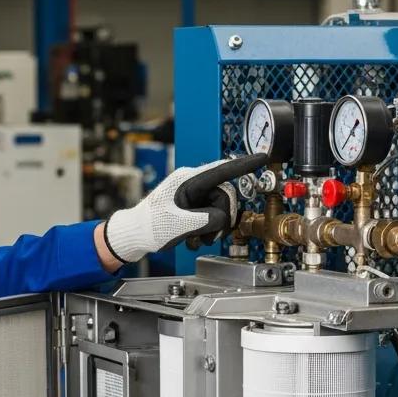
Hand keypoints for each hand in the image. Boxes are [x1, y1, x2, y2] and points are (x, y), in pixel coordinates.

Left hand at [103, 154, 268, 263]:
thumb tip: (223, 218)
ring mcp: (192, 194)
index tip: (263, 157)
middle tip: (208, 236)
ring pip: (220, 208)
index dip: (245, 164)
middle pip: (225, 196)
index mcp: (188, 180)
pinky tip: (192, 238)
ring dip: (212, 229)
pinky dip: (206, 230)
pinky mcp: (193, 205)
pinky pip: (211, 215)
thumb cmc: (149, 227)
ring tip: (195, 239)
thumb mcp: (179, 225)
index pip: (222, 170)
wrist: (135, 235)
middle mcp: (192, 183)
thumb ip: (205, 220)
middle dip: (221, 219)